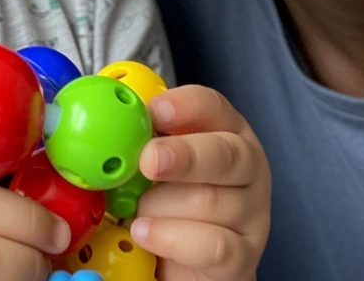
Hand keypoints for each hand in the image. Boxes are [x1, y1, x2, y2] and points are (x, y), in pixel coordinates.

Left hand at [130, 86, 270, 280]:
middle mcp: (247, 168)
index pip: (213, 107)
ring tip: (135, 211)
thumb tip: (113, 122)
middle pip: (224, 153)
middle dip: (183, 155)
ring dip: (161, 206)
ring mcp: (251, 214)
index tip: (154, 111)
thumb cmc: (168, 197)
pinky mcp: (244, 257)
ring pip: (210, 201)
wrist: (185, 257)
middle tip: (148, 160)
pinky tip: (144, 233)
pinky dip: (171, 238)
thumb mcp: (155, 161)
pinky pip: (212, 246)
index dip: (185, 106)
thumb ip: (143, 139)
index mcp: (225, 130)